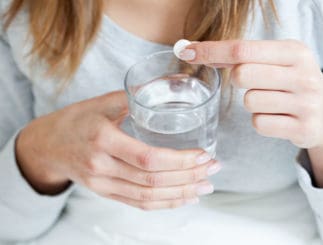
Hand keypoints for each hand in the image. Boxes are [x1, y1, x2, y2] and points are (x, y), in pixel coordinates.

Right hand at [16, 91, 220, 209]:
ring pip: (148, 197)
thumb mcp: (100, 102)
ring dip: (180, 194)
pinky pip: (138, 203)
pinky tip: (182, 198)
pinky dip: (164, 204)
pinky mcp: (105, 193)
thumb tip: (165, 87)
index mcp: (103, 140)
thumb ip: (132, 98)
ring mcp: (102, 184)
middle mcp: (102, 167)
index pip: (148, 159)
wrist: (48, 145)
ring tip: (204, 187)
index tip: (203, 155)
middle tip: (212, 169)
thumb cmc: (76, 120)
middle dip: (188, 177)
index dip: (180, 161)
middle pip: (152, 181)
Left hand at [180, 40, 322, 148]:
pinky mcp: (302, 128)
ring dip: (252, 103)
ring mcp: (305, 104)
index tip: (186, 51)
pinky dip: (261, 121)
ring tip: (272, 101)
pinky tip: (277, 117)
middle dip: (239, 79)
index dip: (210, 51)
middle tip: (255, 82)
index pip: (241, 49)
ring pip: (249, 102)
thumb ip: (239, 56)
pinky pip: (259, 124)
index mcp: (294, 52)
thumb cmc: (290, 82)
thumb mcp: (274, 61)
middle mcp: (303, 75)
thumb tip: (192, 50)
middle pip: (242, 75)